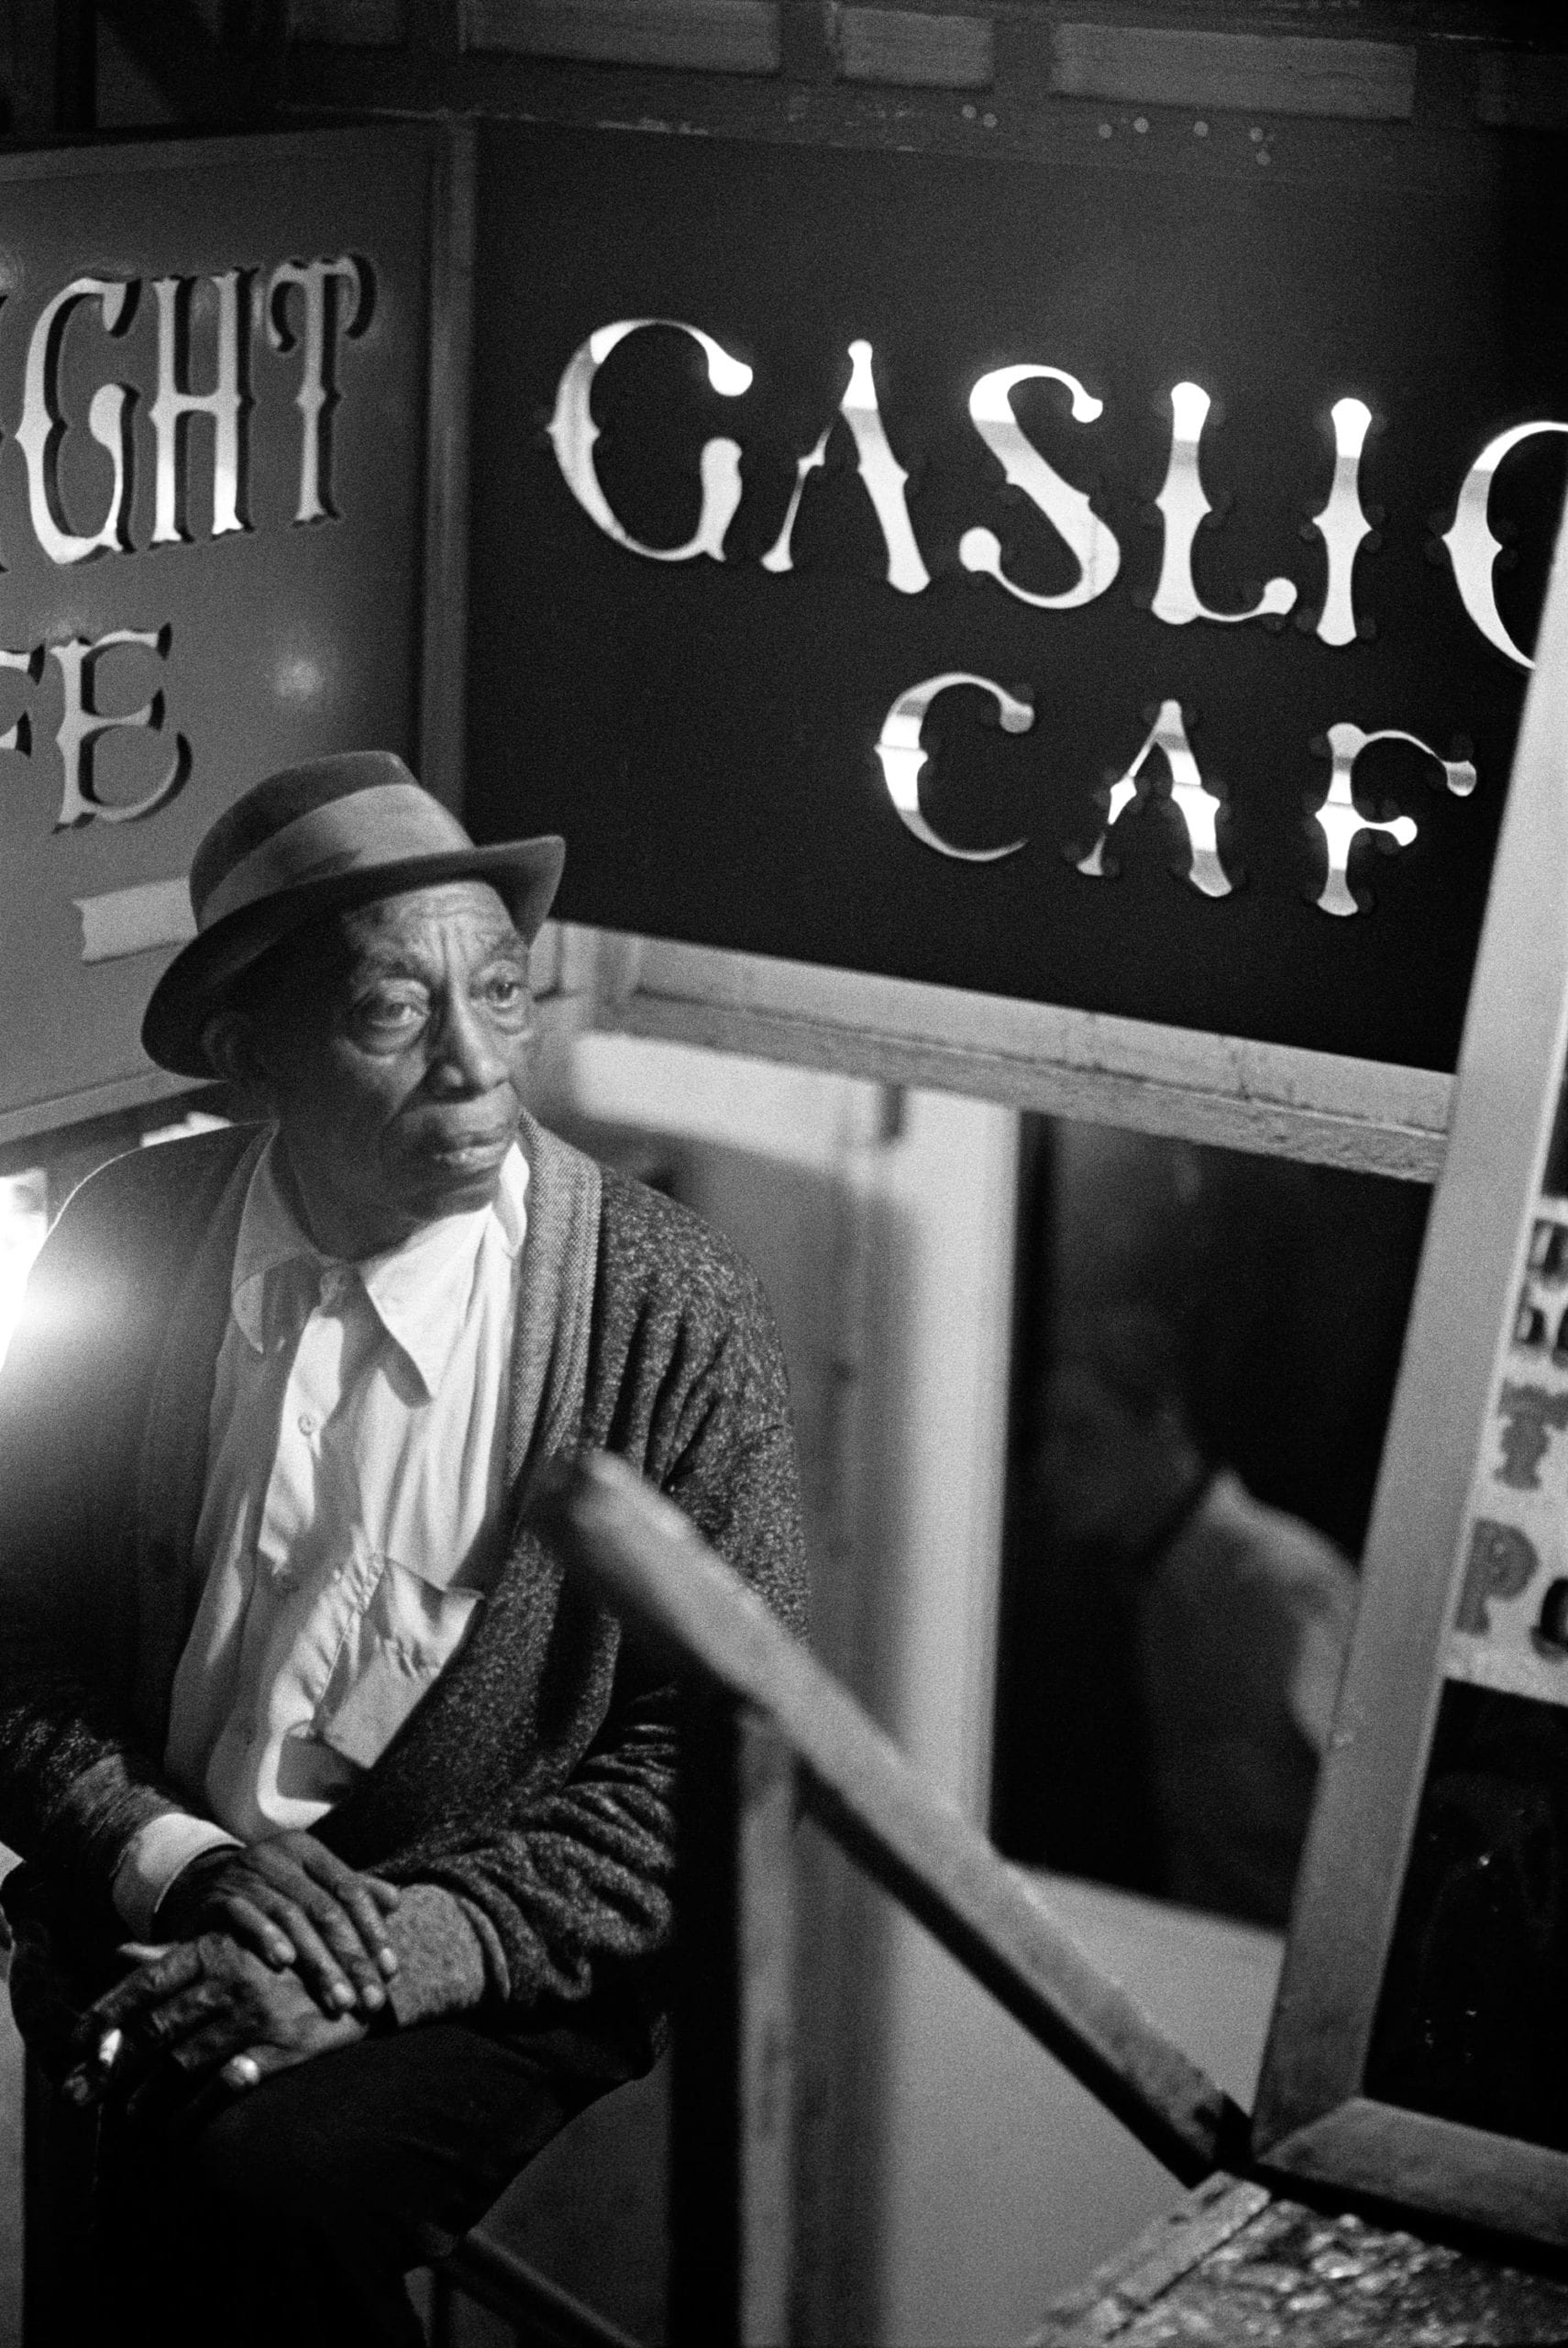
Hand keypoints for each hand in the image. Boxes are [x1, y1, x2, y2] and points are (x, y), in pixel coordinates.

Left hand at [66, 1933, 365, 2113]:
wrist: (361, 1973)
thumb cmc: (289, 1957)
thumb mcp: (233, 1944)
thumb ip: (175, 1954)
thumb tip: (120, 1953)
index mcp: (216, 1948)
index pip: (145, 1984)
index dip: (105, 2016)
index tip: (73, 2046)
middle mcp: (231, 1979)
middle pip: (155, 2030)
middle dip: (111, 2067)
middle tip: (82, 2093)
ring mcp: (256, 2015)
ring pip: (182, 2062)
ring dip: (148, 2095)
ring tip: (132, 2112)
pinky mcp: (281, 2048)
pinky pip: (223, 2088)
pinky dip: (193, 2112)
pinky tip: (177, 2127)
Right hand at [154, 1831, 400, 2016]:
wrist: (200, 1890)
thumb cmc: (269, 1893)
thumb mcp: (308, 1886)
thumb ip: (350, 1892)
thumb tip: (395, 1900)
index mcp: (308, 1850)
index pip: (350, 1889)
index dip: (373, 1930)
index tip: (390, 1970)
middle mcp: (279, 1856)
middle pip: (325, 1909)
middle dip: (351, 1957)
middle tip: (369, 1998)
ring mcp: (247, 1874)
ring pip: (292, 1917)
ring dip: (318, 1962)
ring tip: (339, 1999)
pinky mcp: (219, 1897)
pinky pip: (245, 1917)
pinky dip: (265, 1937)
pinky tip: (284, 1964)